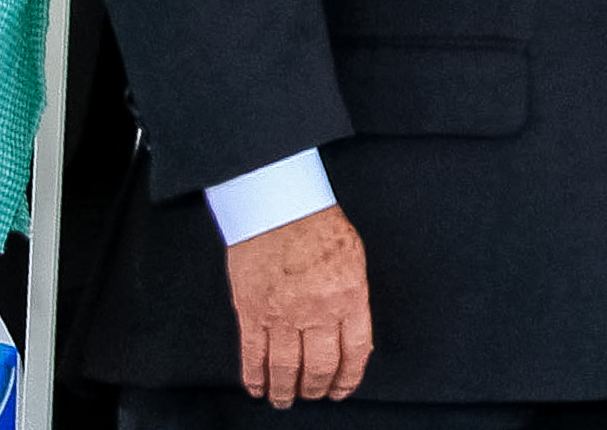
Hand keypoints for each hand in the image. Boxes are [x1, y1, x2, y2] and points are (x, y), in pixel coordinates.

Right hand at [226, 205, 371, 405]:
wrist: (280, 206)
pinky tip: (258, 387)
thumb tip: (352, 337)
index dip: (348, 378)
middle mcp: (317, 310)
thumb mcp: (354, 261)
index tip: (342, 389)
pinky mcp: (252, 311)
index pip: (354, 351)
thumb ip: (353, 300)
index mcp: (349, 296)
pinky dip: (254, 377)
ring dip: (285, 390)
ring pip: (285, 367)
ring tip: (285, 400)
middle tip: (314, 395)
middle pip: (319, 366)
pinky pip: (253, 354)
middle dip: (316, 388)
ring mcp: (282, 313)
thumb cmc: (319, 226)